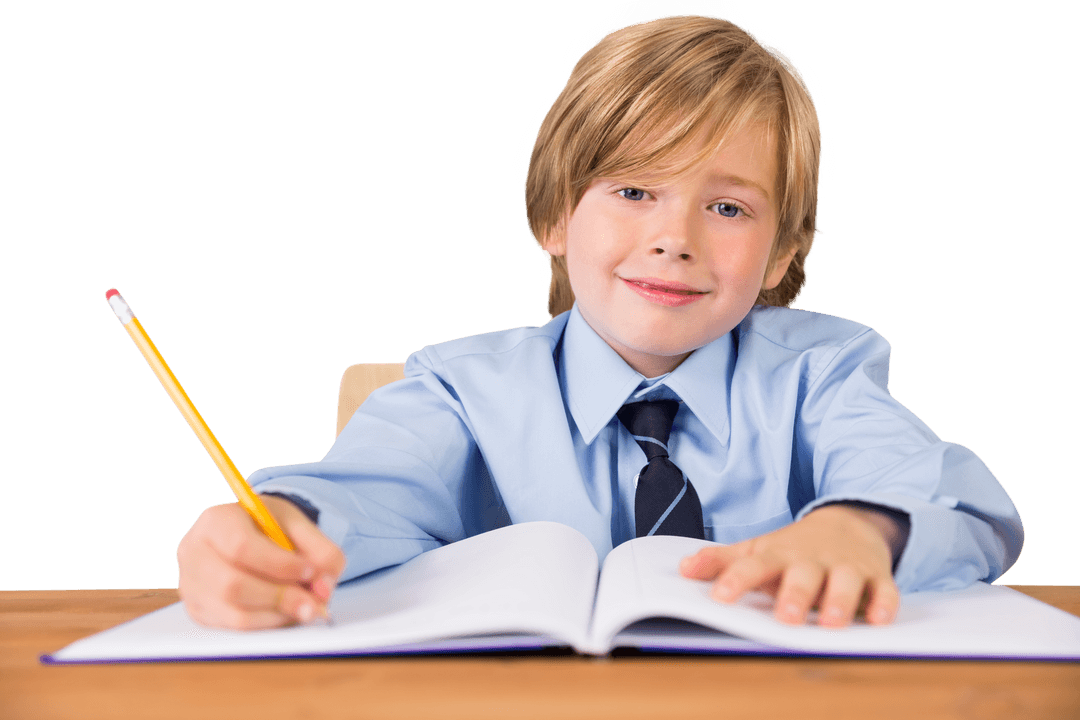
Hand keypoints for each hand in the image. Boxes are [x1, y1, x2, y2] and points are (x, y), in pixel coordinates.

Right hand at [176, 496, 345, 629]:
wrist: (249, 533)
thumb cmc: (271, 528)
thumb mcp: (300, 526)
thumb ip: (322, 552)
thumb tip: (323, 589)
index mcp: (216, 519)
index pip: (241, 547)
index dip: (279, 565)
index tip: (309, 571)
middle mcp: (194, 551)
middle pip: (232, 585)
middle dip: (280, 597)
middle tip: (313, 602)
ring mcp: (190, 584)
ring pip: (233, 614)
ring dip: (276, 615)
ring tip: (303, 607)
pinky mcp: (198, 609)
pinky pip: (233, 628)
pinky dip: (266, 624)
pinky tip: (283, 612)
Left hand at [678, 505, 900, 626]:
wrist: (848, 523)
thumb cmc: (794, 548)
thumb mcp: (758, 549)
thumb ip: (722, 561)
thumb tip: (683, 568)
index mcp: (779, 556)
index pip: (754, 566)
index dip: (737, 580)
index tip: (721, 596)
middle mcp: (812, 560)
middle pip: (803, 575)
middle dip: (795, 594)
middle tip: (786, 616)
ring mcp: (845, 567)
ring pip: (845, 583)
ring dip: (840, 601)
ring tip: (832, 623)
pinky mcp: (876, 576)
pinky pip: (884, 590)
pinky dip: (884, 603)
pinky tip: (880, 618)